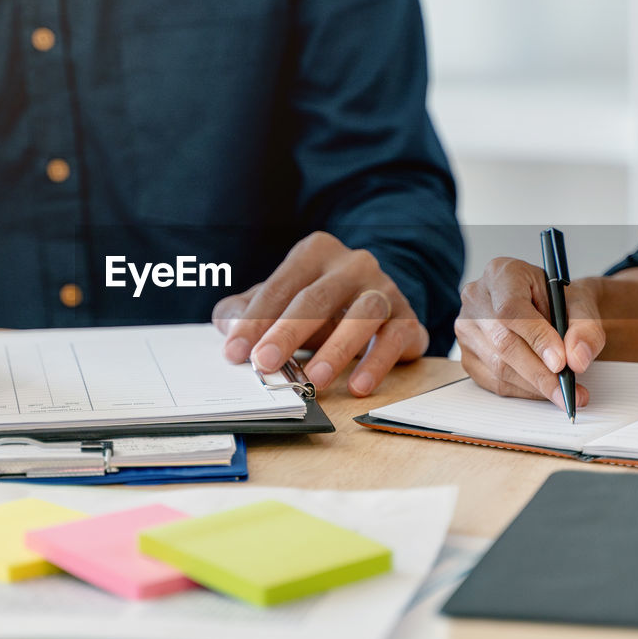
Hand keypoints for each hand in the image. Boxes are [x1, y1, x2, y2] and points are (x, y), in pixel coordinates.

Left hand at [212, 232, 427, 396]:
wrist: (378, 305)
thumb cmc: (316, 306)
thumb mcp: (278, 303)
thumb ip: (246, 312)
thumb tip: (230, 332)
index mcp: (315, 252)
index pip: (281, 286)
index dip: (256, 320)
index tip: (235, 352)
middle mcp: (353, 264)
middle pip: (317, 298)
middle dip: (288, 333)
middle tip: (264, 363)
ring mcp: (384, 289)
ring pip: (362, 314)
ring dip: (336, 350)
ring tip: (313, 381)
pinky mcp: (407, 318)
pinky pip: (394, 339)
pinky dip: (376, 363)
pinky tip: (358, 386)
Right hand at [455, 257, 605, 410]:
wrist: (548, 307)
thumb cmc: (560, 301)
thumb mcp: (581, 304)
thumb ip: (585, 328)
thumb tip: (577, 359)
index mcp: (501, 273)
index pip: (511, 309)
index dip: (536, 339)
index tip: (561, 363)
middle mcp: (476, 299)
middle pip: (503, 343)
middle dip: (540, 373)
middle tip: (568, 390)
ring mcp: (466, 328)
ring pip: (498, 367)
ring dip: (535, 386)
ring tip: (565, 392)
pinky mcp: (467, 355)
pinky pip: (494, 382)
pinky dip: (523, 391)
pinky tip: (543, 389)